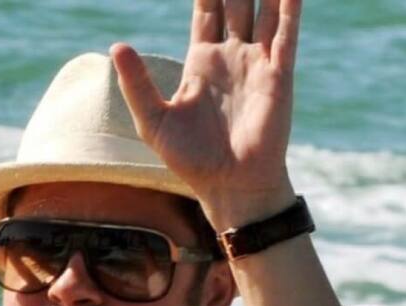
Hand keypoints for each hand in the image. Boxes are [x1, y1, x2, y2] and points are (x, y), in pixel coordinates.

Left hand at [111, 0, 302, 229]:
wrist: (229, 187)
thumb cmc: (191, 160)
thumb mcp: (154, 121)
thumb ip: (136, 83)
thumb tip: (116, 45)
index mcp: (202, 60)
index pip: (206, 7)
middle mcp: (232, 54)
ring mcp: (257, 62)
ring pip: (262, 7)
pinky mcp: (278, 76)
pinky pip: (285, 33)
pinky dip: (288, 7)